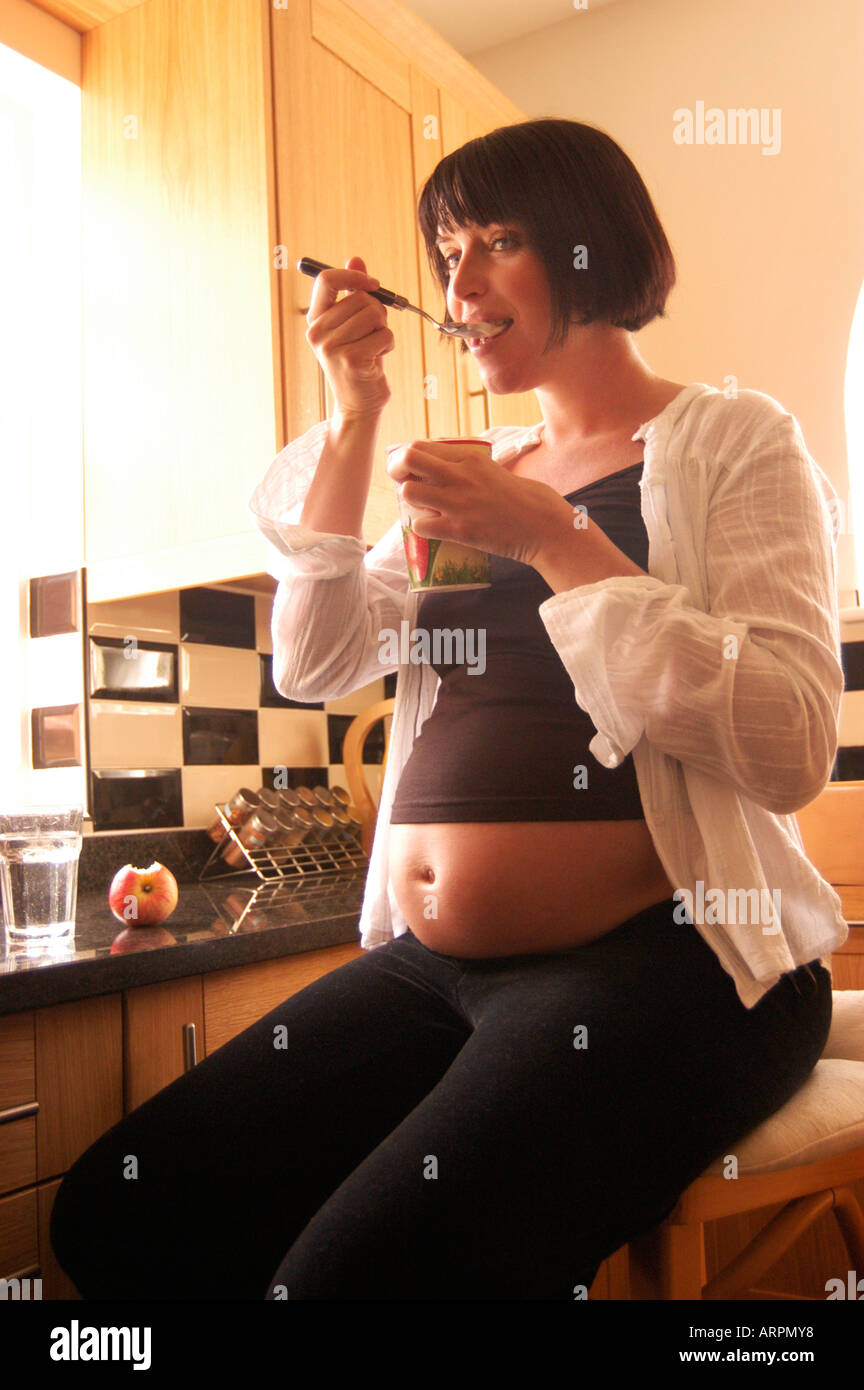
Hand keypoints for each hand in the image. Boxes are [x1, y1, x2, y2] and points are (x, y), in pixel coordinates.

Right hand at [305, 255, 394, 418]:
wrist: (358, 404)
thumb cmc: (358, 361)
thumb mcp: (353, 324)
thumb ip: (352, 292)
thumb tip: (355, 259)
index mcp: (315, 320)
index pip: (327, 279)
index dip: (354, 276)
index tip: (372, 284)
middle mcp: (317, 332)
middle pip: (361, 298)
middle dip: (377, 313)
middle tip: (372, 334)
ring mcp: (332, 347)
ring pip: (375, 315)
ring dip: (383, 330)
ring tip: (373, 348)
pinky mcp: (351, 359)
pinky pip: (385, 335)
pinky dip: (388, 346)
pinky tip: (377, 360)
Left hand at [386, 440, 575, 567]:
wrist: (543, 526)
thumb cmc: (525, 499)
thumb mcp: (494, 471)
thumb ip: (469, 469)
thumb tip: (445, 471)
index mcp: (470, 458)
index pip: (421, 446)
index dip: (407, 457)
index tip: (408, 469)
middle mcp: (460, 475)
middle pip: (408, 459)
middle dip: (397, 470)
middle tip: (403, 483)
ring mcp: (459, 503)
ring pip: (409, 492)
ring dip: (409, 501)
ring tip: (422, 508)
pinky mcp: (460, 529)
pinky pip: (421, 526)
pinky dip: (421, 528)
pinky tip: (433, 528)